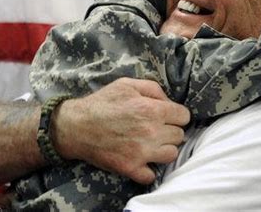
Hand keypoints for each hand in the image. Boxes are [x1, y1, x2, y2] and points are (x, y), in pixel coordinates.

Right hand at [52, 78, 190, 183]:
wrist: (76, 126)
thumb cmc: (102, 102)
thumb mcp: (127, 84)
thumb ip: (153, 89)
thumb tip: (169, 101)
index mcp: (152, 110)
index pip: (184, 117)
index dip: (176, 114)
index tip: (167, 116)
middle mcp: (151, 132)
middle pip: (179, 136)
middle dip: (169, 130)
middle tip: (155, 127)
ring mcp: (142, 152)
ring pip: (171, 155)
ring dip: (163, 149)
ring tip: (151, 143)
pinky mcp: (130, 168)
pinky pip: (151, 175)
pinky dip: (148, 169)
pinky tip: (141, 159)